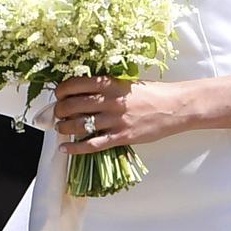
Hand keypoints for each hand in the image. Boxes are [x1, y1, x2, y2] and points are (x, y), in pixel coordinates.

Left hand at [54, 76, 190, 154]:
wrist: (173, 107)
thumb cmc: (151, 93)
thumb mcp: (126, 82)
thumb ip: (106, 87)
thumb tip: (83, 92)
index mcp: (109, 83)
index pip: (75, 84)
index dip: (62, 90)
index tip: (58, 94)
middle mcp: (109, 101)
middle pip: (72, 105)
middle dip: (59, 110)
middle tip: (56, 113)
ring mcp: (114, 120)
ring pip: (79, 125)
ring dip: (64, 127)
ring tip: (59, 128)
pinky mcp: (120, 137)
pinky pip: (92, 144)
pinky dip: (75, 147)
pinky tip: (65, 148)